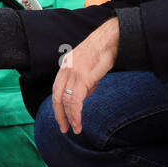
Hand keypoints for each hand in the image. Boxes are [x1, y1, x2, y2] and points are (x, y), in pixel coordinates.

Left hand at [52, 17, 118, 134]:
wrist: (111, 38)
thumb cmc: (103, 50)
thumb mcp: (88, 67)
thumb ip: (84, 82)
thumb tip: (83, 96)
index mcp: (66, 66)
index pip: (56, 89)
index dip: (57, 105)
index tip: (61, 118)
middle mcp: (66, 69)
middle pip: (56, 97)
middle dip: (59, 115)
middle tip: (64, 128)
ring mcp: (73, 73)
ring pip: (66, 101)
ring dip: (69, 117)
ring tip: (74, 128)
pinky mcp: (83, 77)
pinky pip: (75, 100)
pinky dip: (75, 113)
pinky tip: (78, 121)